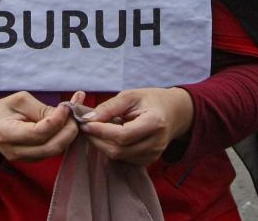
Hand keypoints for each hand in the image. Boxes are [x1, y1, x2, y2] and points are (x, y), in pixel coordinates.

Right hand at [0, 91, 81, 161]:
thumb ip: (41, 109)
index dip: (57, 120)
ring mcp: (25, 159)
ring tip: (73, 116)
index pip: (38, 133)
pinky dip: (64, 138)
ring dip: (69, 134)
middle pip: (51, 147)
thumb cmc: (4, 110)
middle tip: (75, 113)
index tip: (66, 106)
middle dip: (69, 130)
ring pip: (55, 151)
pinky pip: (54, 150)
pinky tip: (67, 123)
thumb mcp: (19, 100)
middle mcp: (15, 152)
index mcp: (6, 134)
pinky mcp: (34, 160)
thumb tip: (65, 114)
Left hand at [78, 87, 193, 165]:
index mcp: (155, 123)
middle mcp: (156, 143)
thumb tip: (88, 119)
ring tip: (95, 130)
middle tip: (85, 127)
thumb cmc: (150, 100)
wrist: (172, 113)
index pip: (123, 135)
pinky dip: (111, 149)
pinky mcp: (148, 161)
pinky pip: (123, 159)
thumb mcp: (130, 96)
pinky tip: (107, 137)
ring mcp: (154, 155)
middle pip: (119, 150)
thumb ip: (109, 107)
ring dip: (102, 145)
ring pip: (119, 157)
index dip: (101, 131)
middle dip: (97, 139)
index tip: (85, 123)